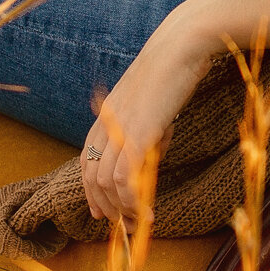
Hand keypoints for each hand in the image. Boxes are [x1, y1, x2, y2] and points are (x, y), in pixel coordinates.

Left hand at [80, 1, 213, 225]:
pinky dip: (133, 201)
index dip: (91, 189)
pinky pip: (125, 177)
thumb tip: (151, 151)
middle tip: (120, 225)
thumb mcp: (152, 101)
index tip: (102, 211)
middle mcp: (107, 123)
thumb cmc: (173, 68)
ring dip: (120, 208)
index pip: (87, 160)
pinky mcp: (138, 133)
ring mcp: (120, 128)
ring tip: (137, 221)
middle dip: (103, 205)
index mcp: (107, 114)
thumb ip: (146, 126)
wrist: (182, 45)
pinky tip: (146, 211)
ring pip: (106, 182)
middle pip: (91, 175)